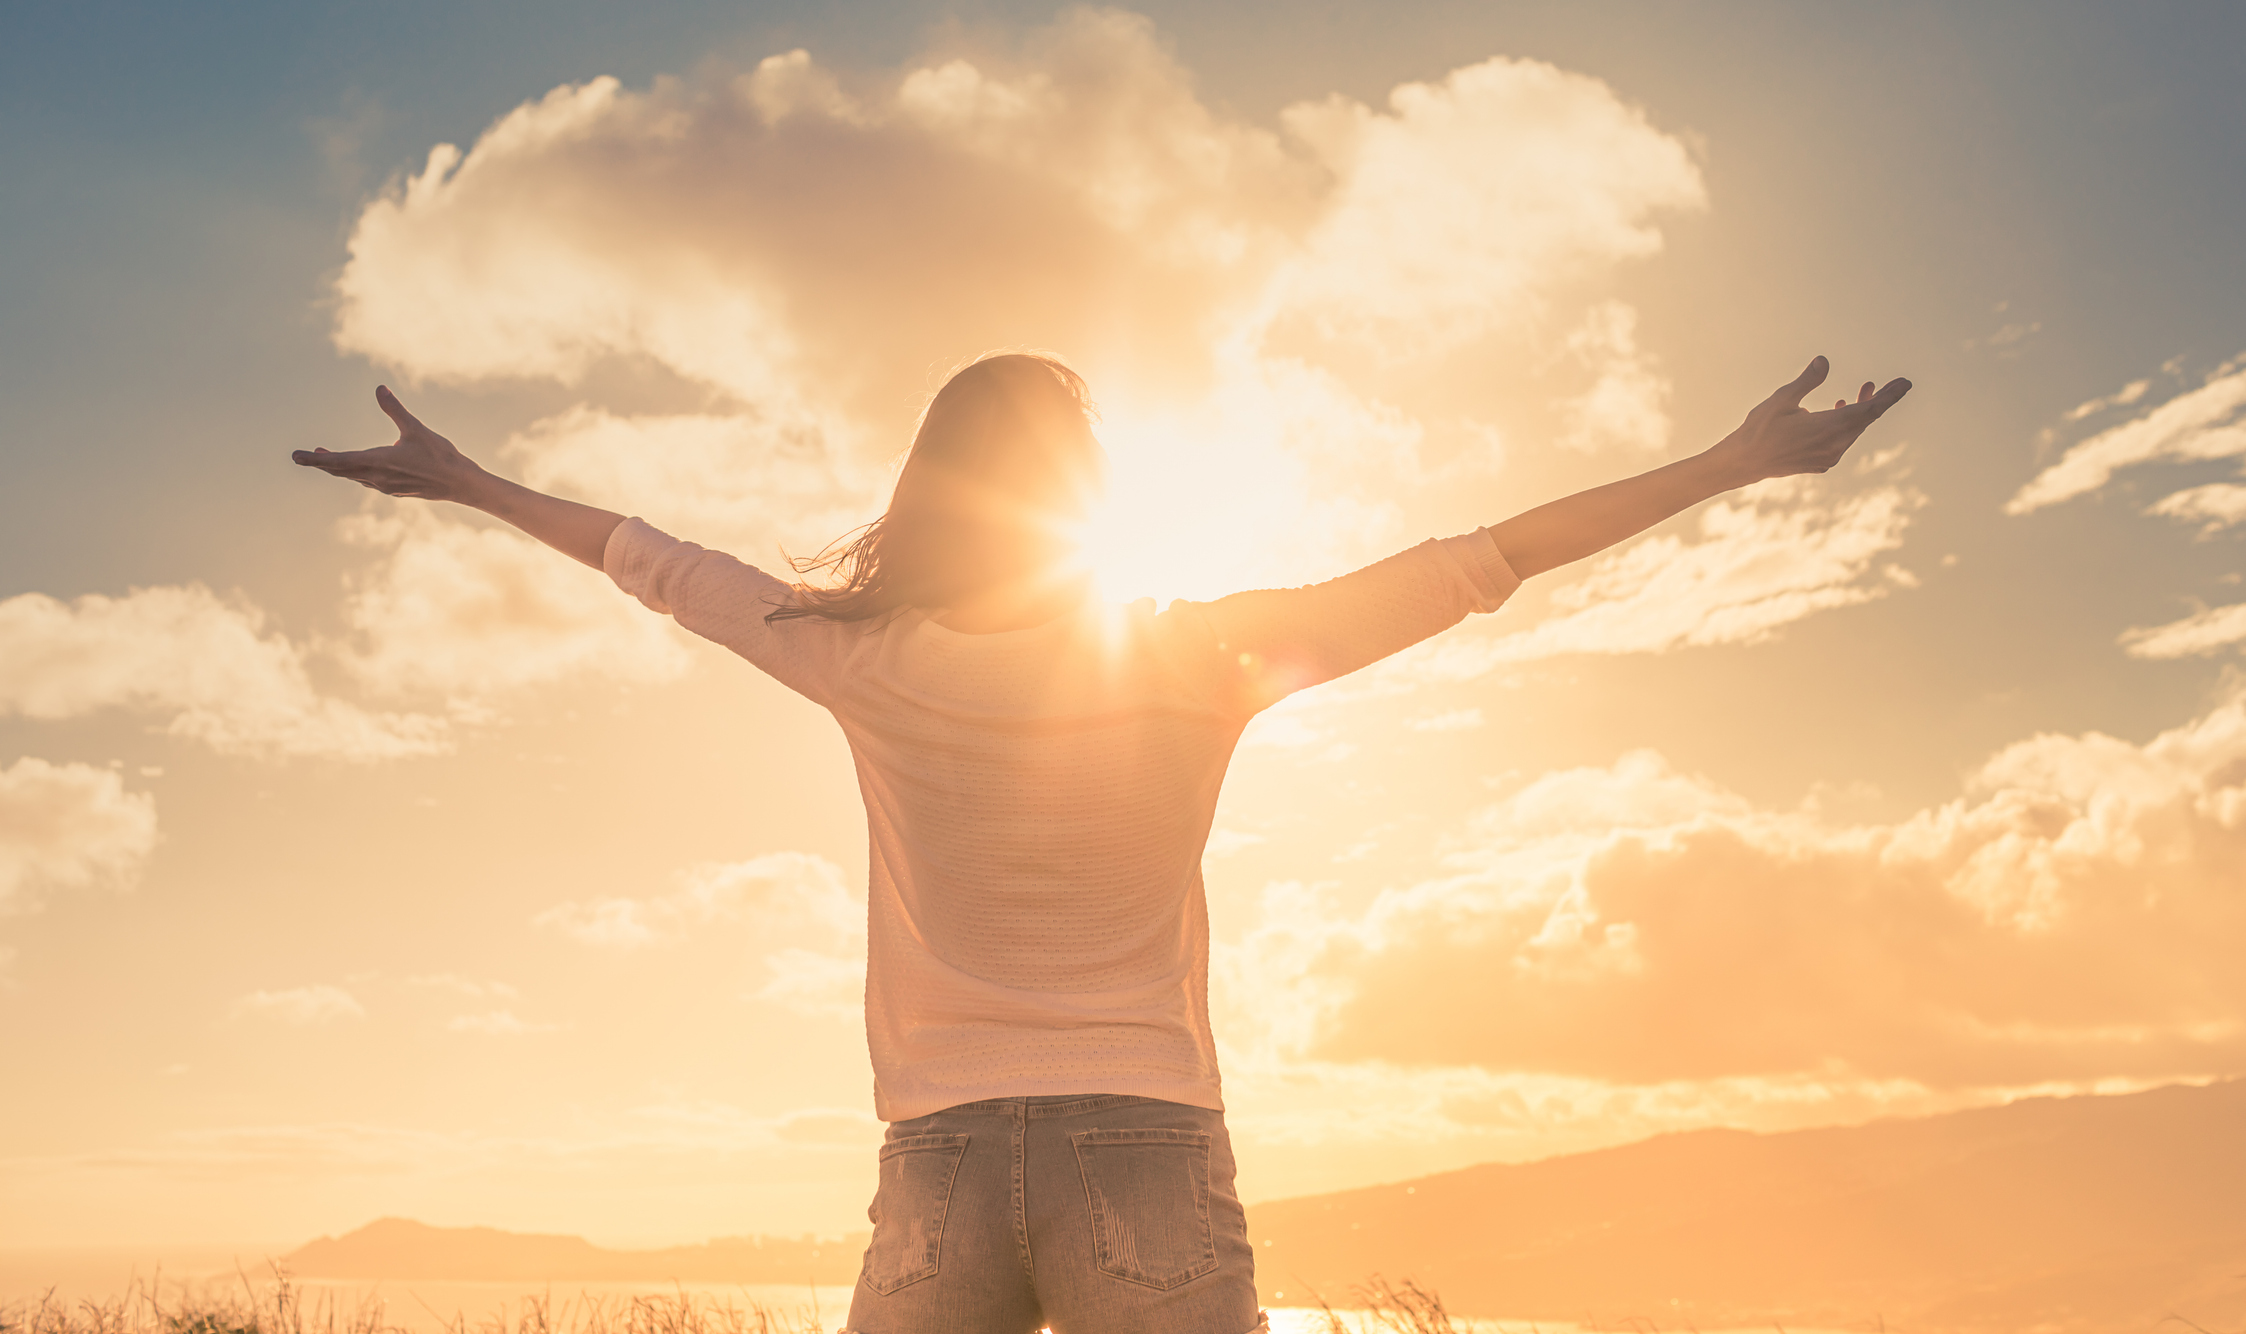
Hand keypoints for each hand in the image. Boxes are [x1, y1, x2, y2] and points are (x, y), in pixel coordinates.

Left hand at [292, 386, 487, 502]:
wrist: (460, 484)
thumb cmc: (440, 456)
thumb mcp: (416, 429)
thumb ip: (395, 409)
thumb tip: (379, 388)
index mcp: (378, 462)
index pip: (338, 461)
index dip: (315, 459)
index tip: (296, 456)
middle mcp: (377, 477)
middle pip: (340, 471)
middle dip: (321, 462)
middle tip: (301, 457)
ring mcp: (385, 486)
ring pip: (352, 477)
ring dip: (337, 466)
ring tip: (325, 456)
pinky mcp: (394, 489)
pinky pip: (366, 481)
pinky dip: (353, 472)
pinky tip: (357, 468)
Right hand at [1706, 356, 1911, 486]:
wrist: (1743, 463)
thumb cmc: (1759, 429)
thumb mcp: (1782, 399)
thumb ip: (1807, 381)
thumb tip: (1824, 361)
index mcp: (1830, 428)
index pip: (1871, 410)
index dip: (1890, 396)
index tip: (1906, 383)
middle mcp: (1835, 445)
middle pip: (1866, 420)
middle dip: (1877, 400)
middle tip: (1892, 384)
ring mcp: (1829, 457)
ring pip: (1854, 431)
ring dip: (1859, 411)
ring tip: (1861, 393)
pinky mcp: (1821, 463)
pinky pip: (1843, 441)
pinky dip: (1846, 425)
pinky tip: (1839, 411)